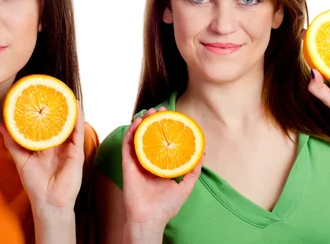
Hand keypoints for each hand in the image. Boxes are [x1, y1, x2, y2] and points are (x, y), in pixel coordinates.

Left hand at [0, 102, 85, 216]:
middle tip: (51, 91)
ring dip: (69, 110)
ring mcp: (68, 147)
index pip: (44, 125)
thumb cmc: (34, 184)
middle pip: (57, 122)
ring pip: (69, 124)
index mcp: (45, 146)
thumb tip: (1, 125)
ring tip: (65, 94)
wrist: (48, 201)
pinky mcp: (77, 152)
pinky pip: (78, 133)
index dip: (42, 112)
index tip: (37, 97)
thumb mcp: (21, 159)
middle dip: (56, 108)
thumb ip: (12, 142)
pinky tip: (75, 108)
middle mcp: (57, 144)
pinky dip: (78, 120)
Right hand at [121, 107, 203, 229]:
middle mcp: (147, 161)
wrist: (151, 218)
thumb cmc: (166, 206)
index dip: (165, 128)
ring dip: (141, 122)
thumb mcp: (186, 186)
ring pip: (137, 137)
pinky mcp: (127, 164)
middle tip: (160, 110)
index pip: (161, 142)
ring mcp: (136, 162)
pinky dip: (131, 132)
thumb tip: (203, 153)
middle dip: (153, 121)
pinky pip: (127, 145)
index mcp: (159, 166)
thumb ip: (193, 170)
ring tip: (149, 112)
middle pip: (149, 136)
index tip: (171, 117)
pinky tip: (138, 123)